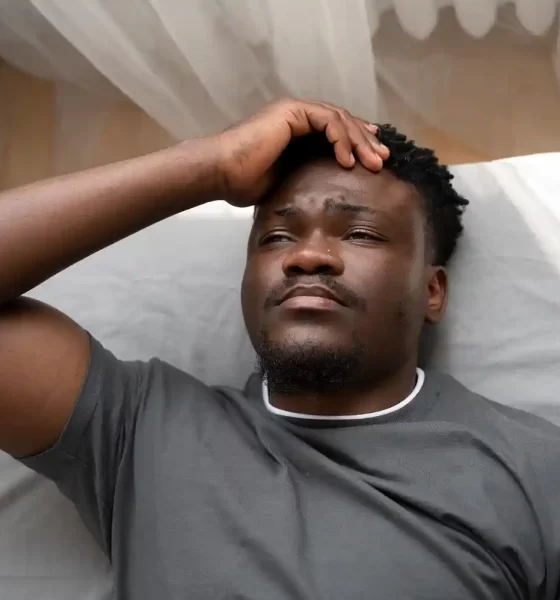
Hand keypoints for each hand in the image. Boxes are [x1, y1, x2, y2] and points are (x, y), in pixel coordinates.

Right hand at [215, 98, 389, 207]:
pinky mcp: (292, 112)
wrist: (222, 174)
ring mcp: (295, 112)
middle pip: (343, 124)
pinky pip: (327, 121)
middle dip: (365, 142)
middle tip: (382, 161)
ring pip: (340, 119)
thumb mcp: (287, 183)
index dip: (356, 144)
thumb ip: (307, 179)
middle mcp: (298, 118)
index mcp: (296, 133)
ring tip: (373, 164)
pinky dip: (341, 139)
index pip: (335, 133)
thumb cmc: (245, 183)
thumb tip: (325, 197)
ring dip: (359, 142)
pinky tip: (348, 160)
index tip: (372, 160)